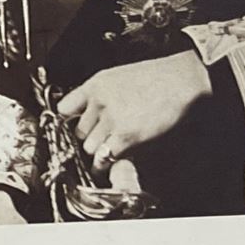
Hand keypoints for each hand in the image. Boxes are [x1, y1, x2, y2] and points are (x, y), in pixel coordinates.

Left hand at [58, 51, 212, 167]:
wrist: (180, 80)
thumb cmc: (156, 78)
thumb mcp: (118, 78)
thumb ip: (99, 95)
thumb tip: (89, 113)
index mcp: (95, 86)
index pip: (64, 109)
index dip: (67, 122)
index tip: (71, 128)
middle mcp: (99, 102)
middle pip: (78, 132)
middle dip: (89, 139)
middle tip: (100, 142)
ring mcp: (111, 120)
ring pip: (89, 147)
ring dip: (98, 152)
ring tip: (108, 153)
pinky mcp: (126, 136)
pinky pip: (104, 157)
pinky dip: (104, 165)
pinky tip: (106, 166)